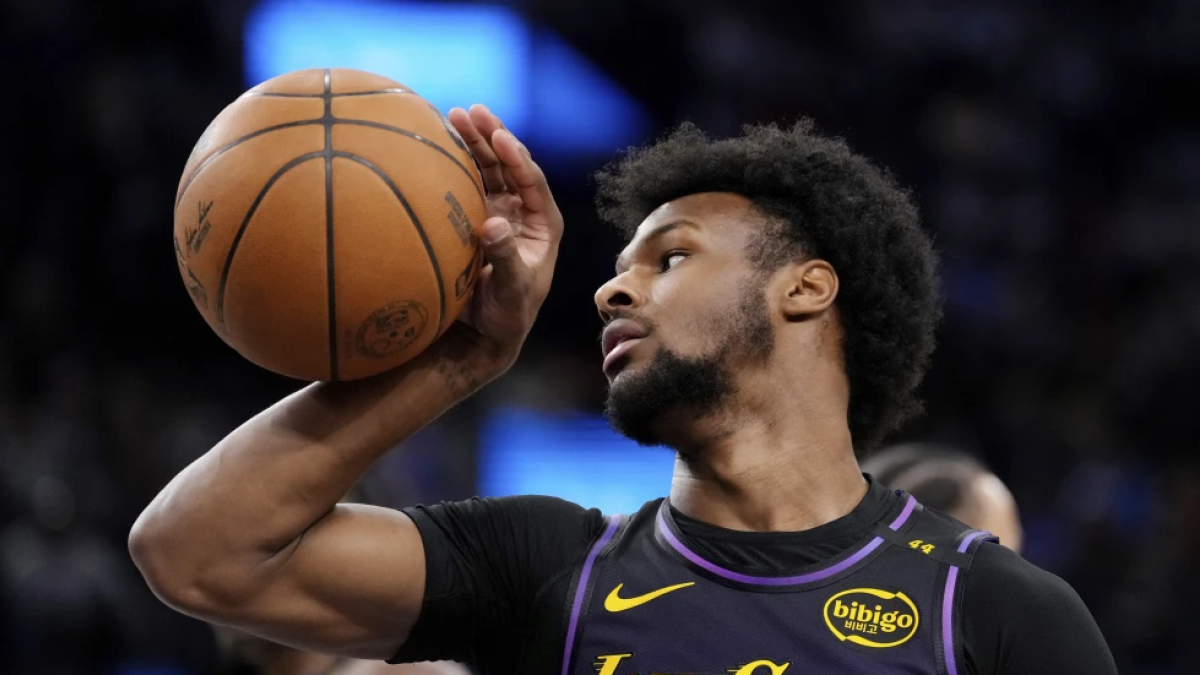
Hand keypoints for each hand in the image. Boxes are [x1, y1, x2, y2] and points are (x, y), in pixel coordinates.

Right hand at [441, 104, 563, 372]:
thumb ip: (503, 258)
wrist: (484, 332)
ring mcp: (498, 212)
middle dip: (492, 137)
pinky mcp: (474, 217)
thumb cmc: (505, 315)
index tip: (499, 136)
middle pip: (509, 166)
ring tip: (454, 116)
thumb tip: (492, 224)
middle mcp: (523, 212)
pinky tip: (438, 143)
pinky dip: (455, 163)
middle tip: (472, 111)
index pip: (533, 182)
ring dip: (473, 143)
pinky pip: (468, 183)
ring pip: (488, 169)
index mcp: (544, 225)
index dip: (517, 157)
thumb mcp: (509, 290)